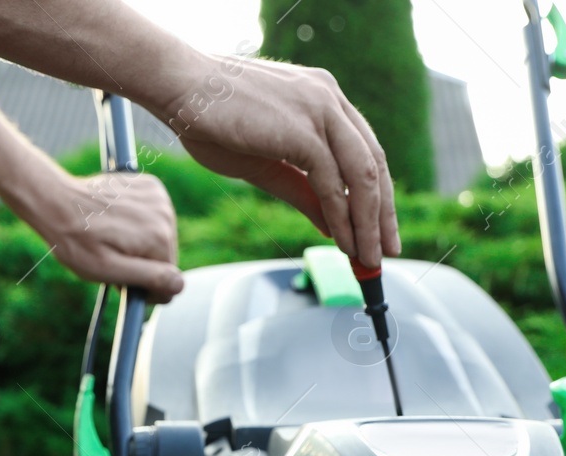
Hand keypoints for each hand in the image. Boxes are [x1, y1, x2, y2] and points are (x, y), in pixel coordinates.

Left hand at [18, 171, 183, 300]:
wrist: (57, 201)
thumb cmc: (77, 242)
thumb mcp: (108, 269)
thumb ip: (148, 278)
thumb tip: (179, 284)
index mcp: (158, 237)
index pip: (170, 279)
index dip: (147, 288)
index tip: (123, 282)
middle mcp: (165, 214)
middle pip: (166, 256)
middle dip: (144, 263)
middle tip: (113, 257)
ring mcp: (159, 196)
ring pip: (161, 237)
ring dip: (142, 243)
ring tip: (114, 237)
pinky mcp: (151, 185)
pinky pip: (155, 216)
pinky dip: (140, 222)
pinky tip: (119, 221)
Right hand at [151, 56, 400, 268]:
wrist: (180, 88)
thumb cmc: (211, 120)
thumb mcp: (265, 164)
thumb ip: (302, 190)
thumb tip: (332, 224)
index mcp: (323, 98)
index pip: (365, 151)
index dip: (377, 194)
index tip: (379, 229)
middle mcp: (329, 98)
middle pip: (374, 163)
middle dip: (382, 214)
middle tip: (386, 251)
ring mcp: (321, 109)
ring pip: (362, 175)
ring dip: (368, 223)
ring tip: (368, 258)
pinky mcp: (305, 129)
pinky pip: (334, 182)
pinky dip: (342, 217)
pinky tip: (344, 243)